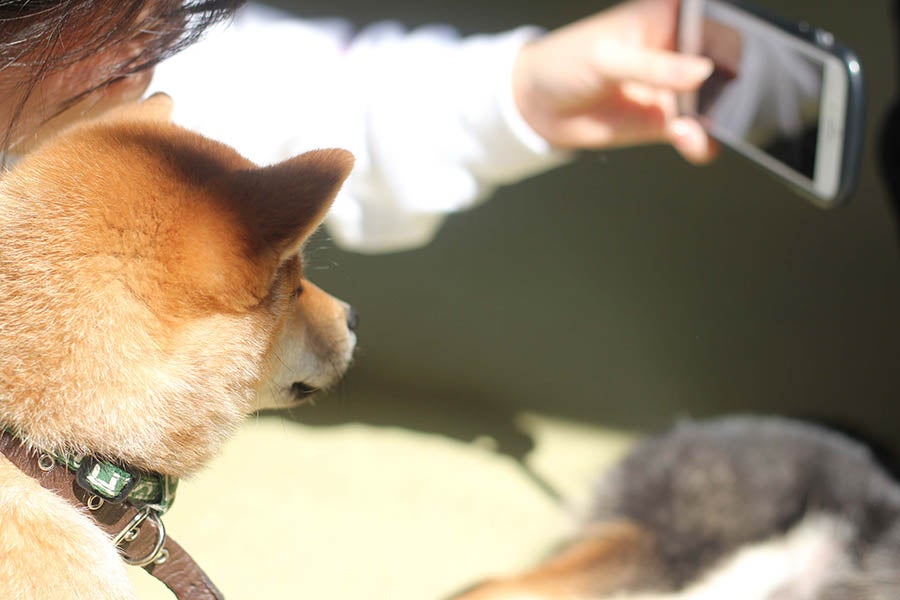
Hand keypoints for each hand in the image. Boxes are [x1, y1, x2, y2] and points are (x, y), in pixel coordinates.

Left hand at [514, 0, 716, 163]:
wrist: (537, 106)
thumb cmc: (564, 64)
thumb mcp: (607, 59)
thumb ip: (654, 67)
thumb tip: (702, 72)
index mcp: (668, 18)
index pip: (715, 27)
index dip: (734, 46)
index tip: (737, 70)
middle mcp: (677, 52)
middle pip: (725, 68)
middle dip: (733, 90)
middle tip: (727, 105)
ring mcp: (673, 89)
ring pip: (716, 105)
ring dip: (717, 120)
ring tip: (694, 125)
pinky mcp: (664, 122)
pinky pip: (697, 134)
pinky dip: (701, 141)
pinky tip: (688, 138)